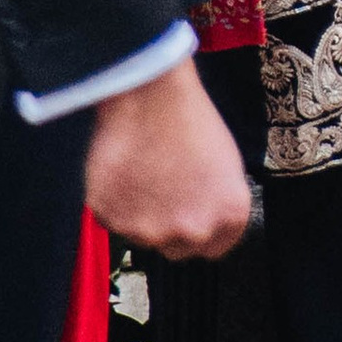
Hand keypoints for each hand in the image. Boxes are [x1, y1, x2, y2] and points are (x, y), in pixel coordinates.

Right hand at [84, 60, 251, 260]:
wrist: (150, 93)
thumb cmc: (190, 117)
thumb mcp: (225, 163)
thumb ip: (216, 203)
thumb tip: (202, 218)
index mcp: (229, 214)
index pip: (218, 246)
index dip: (204, 227)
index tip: (193, 210)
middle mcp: (192, 231)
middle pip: (178, 248)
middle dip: (171, 225)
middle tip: (165, 187)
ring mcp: (150, 231)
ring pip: (143, 235)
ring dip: (141, 212)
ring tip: (145, 167)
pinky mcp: (113, 221)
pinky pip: (113, 219)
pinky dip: (115, 201)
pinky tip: (125, 167)